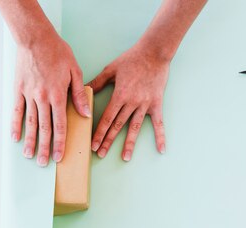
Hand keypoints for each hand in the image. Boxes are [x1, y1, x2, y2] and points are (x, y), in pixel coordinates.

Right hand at [11, 31, 90, 166]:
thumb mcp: (74, 71)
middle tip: (44, 163)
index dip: (60, 142)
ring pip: (30, 123)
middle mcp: (42, 98)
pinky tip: (15, 137)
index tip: (59, 156)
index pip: (60, 125)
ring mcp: (28, 95)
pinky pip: (17, 111)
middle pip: (44, 128)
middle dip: (44, 148)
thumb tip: (86, 113)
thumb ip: (79, 94)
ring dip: (30, 141)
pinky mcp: (18, 89)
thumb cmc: (57, 52)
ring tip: (29, 155)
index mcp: (58, 95)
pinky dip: (16, 124)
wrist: (34, 37)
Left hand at [88, 45, 169, 160]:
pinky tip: (161, 150)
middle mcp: (132, 103)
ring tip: (125, 158)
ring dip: (129, 144)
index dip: (99, 132)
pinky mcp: (156, 104)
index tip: (94, 144)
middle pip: (118, 126)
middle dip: (108, 141)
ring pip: (135, 128)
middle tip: (101, 154)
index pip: (107, 118)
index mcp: (120, 95)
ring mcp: (145, 105)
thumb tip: (84, 90)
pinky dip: (160, 137)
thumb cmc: (131, 59)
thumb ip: (97, 82)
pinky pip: (159, 124)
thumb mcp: (111, 68)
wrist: (154, 52)